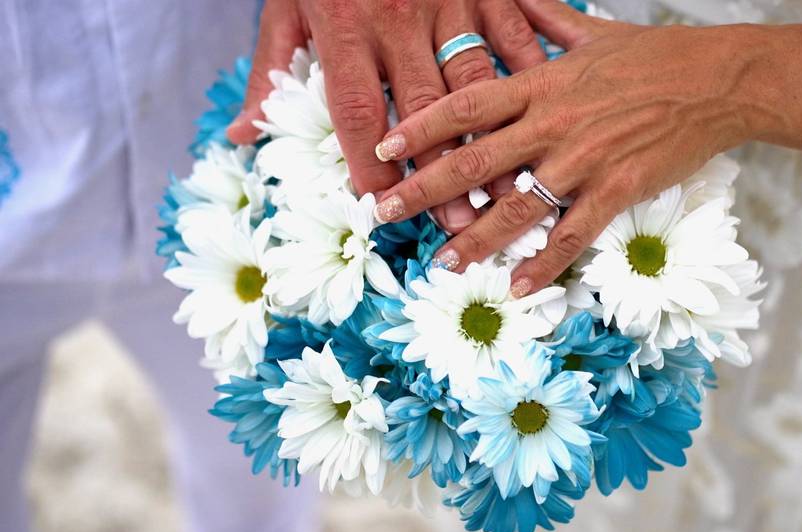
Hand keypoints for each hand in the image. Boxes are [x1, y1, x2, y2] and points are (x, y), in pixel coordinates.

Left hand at [227, 0, 548, 232]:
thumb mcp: (284, 4)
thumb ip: (269, 69)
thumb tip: (243, 134)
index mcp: (346, 27)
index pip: (358, 113)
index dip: (371, 167)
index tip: (383, 209)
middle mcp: (401, 20)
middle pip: (425, 111)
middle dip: (442, 173)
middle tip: (457, 223)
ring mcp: (451, 3)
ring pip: (475, 83)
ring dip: (492, 140)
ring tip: (505, 191)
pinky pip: (514, 37)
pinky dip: (528, 82)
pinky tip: (541, 123)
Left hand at [371, 0, 766, 293]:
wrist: (719, 81)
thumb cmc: (655, 56)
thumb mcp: (592, 31)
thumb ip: (544, 20)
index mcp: (542, 83)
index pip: (464, 105)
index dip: (418, 127)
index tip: (382, 148)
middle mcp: (553, 123)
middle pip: (473, 161)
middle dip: (423, 189)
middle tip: (385, 212)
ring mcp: (584, 160)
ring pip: (514, 207)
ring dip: (473, 239)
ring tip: (442, 262)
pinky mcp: (617, 191)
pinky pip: (571, 235)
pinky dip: (543, 265)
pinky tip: (518, 287)